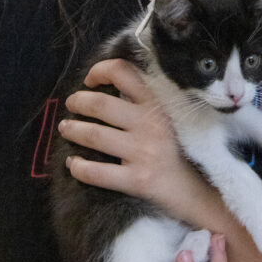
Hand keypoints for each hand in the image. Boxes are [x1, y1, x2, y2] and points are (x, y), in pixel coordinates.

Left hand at [61, 58, 216, 223]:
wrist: (196, 191)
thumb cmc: (176, 151)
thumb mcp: (166, 117)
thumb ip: (142, 101)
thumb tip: (107, 84)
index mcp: (157, 104)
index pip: (123, 72)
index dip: (100, 70)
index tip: (90, 80)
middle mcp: (151, 124)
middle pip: (100, 104)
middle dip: (78, 102)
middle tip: (70, 105)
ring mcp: (144, 153)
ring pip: (94, 136)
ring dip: (73, 130)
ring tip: (66, 129)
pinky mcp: (137, 180)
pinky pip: (97, 173)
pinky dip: (78, 167)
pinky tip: (73, 164)